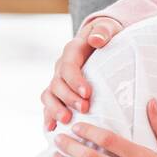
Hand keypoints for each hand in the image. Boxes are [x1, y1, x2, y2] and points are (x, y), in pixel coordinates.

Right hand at [41, 15, 122, 130]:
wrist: (101, 39)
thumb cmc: (107, 35)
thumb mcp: (108, 27)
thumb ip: (104, 31)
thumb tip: (96, 40)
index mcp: (72, 51)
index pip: (69, 66)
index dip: (76, 81)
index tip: (87, 94)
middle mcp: (61, 66)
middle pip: (57, 83)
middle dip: (68, 98)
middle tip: (84, 109)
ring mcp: (59, 79)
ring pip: (49, 95)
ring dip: (55, 109)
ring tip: (66, 120)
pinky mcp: (60, 91)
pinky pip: (49, 103)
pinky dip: (48, 116)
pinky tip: (51, 128)